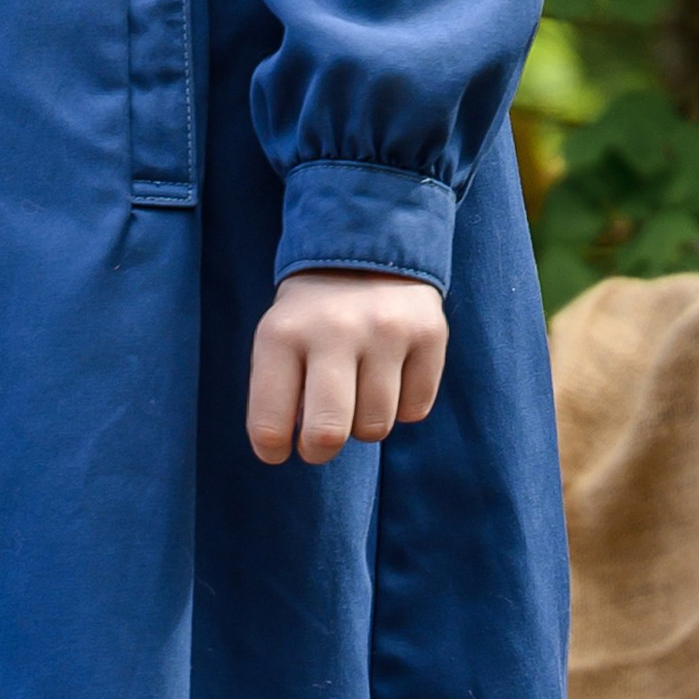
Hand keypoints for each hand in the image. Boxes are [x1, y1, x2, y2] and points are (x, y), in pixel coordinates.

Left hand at [247, 271, 446, 467]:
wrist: (368, 248)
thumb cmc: (313, 315)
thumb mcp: (279, 338)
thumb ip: (278, 391)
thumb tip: (294, 448)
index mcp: (282, 333)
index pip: (270, 424)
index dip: (273, 450)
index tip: (280, 447)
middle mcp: (334, 330)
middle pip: (329, 433)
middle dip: (320, 450)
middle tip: (320, 439)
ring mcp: (386, 332)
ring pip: (375, 427)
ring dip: (364, 421)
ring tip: (356, 386)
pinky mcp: (428, 335)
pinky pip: (415, 409)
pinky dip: (402, 403)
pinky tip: (390, 371)